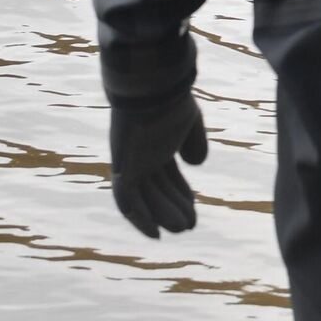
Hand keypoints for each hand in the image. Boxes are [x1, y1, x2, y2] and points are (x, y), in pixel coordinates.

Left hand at [108, 92, 207, 237]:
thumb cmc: (171, 100)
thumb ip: (193, 142)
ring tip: (182, 229)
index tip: (193, 210)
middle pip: (157, 190)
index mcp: (158, 145)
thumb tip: (196, 164)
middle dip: (174, 208)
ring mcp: (132, 163)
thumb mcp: (189, 122)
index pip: (169, 177)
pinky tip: (155, 233)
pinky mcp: (124, 166)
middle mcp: (143, 157)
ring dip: (162, 215)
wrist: (151, 87)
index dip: (181, 194)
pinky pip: (127, 198)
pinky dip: (139, 217)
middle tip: (190, 226)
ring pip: (145, 198)